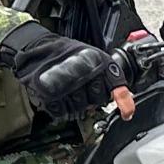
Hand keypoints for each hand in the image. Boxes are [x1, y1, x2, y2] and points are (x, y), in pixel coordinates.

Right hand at [0, 21, 127, 120]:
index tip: (127, 113)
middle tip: (81, 88)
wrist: (37, 49)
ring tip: (67, 89)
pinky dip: (61, 108)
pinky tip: (58, 96)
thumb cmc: (65, 54)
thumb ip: (107, 76)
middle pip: (97, 100)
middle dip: (91, 98)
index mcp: (98, 62)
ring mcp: (68, 86)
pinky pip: (63, 112)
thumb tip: (122, 96)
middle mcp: (85, 74)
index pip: (116, 85)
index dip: (123, 101)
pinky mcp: (52, 96)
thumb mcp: (92, 57)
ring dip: (75, 103)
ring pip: (81, 108)